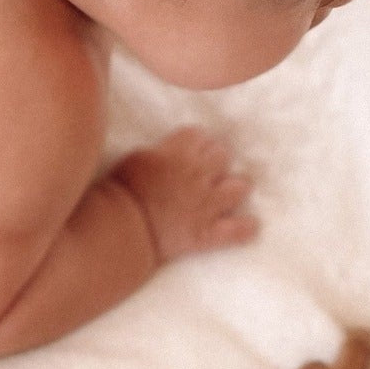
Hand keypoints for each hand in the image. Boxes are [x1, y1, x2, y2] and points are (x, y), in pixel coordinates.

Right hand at [110, 127, 256, 263]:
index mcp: (178, 152)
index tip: (190, 151)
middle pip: (223, 155)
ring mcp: (205, 204)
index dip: (195, 144)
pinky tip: (249, 227)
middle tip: (207, 173)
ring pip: (240, 187)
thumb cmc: (119, 193)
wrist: (120, 228)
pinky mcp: (206, 233)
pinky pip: (238, 230)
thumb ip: (160, 152)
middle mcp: (197, 173)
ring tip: (226, 196)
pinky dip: (245, 229)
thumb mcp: (136, 159)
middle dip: (216, 162)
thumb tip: (169, 151)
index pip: (199, 135)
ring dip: (234, 190)